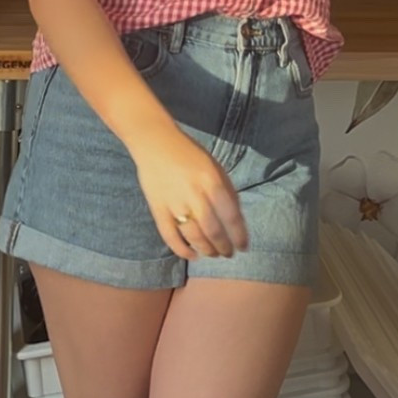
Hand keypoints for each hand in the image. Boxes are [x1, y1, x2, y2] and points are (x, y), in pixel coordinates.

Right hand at [132, 124, 248, 260]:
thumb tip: (236, 218)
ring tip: (212, 253)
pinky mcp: (157, 209)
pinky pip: (170, 236)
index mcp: (212, 181)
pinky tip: (191, 255)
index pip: (231, 216)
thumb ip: (226, 190)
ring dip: (206, 250)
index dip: (239, 236)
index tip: (243, 247)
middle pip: (213, 231)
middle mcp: (195, 194)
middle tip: (228, 254)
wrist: (154, 142)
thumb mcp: (214, 166)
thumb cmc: (188, 153)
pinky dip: (181, 250)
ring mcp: (174, 203)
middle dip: (224, 247)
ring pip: (194, 236)